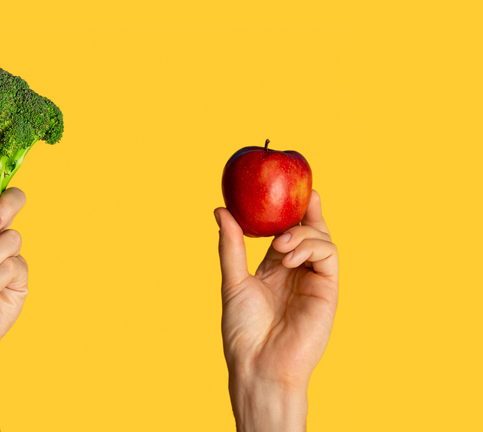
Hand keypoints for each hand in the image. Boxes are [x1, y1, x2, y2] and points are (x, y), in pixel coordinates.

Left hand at [216, 191, 337, 431]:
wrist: (259, 363)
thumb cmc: (243, 330)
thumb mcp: (233, 281)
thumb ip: (231, 246)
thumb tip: (220, 210)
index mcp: (273, 270)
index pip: (286, 233)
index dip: (290, 211)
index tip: (287, 188)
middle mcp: (296, 272)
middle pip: (309, 231)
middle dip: (308, 210)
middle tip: (304, 193)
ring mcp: (314, 280)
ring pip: (321, 239)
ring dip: (301, 233)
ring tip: (279, 246)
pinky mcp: (328, 290)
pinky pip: (329, 256)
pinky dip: (311, 247)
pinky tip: (290, 257)